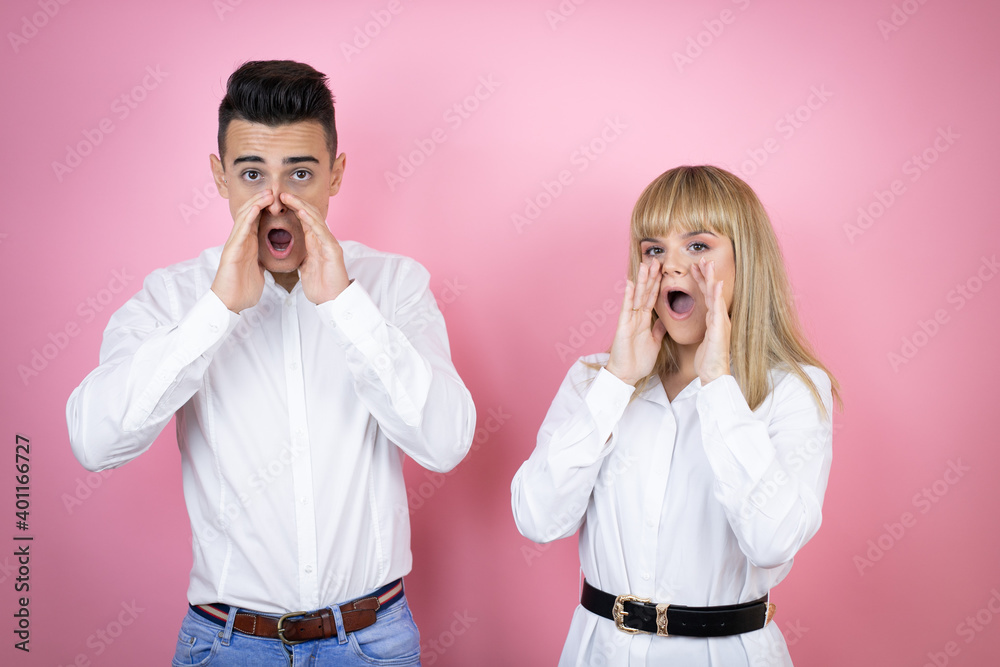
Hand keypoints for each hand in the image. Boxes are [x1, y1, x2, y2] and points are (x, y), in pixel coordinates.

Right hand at [211, 190, 271, 312]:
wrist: (230, 303)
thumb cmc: (242, 289)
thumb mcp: (257, 269)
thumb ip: (261, 259)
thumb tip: (267, 257)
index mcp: (248, 244)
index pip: (257, 220)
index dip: (266, 208)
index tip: (279, 199)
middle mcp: (240, 241)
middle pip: (250, 214)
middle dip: (261, 201)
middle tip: (274, 190)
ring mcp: (234, 244)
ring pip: (244, 218)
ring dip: (255, 204)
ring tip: (267, 193)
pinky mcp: (231, 251)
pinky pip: (240, 231)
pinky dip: (248, 218)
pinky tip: (255, 209)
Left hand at [280, 192, 349, 304]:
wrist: (332, 301)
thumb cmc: (321, 286)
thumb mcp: (305, 266)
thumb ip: (301, 254)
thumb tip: (289, 249)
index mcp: (316, 242)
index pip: (304, 220)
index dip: (293, 208)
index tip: (279, 201)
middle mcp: (324, 239)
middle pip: (310, 214)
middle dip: (296, 202)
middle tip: (281, 193)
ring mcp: (329, 243)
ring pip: (316, 219)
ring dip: (302, 206)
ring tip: (289, 197)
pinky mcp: (333, 250)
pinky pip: (322, 232)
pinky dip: (312, 221)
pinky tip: (302, 212)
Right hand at [605, 259, 666, 385]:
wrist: (626, 375)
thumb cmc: (638, 361)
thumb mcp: (654, 343)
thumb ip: (657, 330)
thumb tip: (664, 321)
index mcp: (644, 320)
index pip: (652, 298)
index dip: (657, 284)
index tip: (662, 270)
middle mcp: (636, 317)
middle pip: (645, 292)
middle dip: (651, 276)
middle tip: (656, 260)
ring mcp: (629, 320)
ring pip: (636, 296)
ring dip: (641, 280)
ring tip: (645, 264)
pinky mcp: (623, 326)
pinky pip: (626, 308)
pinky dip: (628, 295)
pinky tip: (629, 282)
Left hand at [692, 258, 731, 383]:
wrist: (714, 374)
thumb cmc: (708, 359)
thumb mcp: (703, 339)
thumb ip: (703, 327)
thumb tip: (701, 320)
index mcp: (713, 319)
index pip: (706, 296)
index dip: (701, 281)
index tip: (695, 267)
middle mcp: (719, 318)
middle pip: (712, 292)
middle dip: (707, 275)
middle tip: (701, 259)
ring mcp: (721, 322)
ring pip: (716, 296)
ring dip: (712, 279)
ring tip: (708, 264)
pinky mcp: (720, 328)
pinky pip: (718, 309)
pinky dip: (717, 295)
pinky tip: (716, 284)